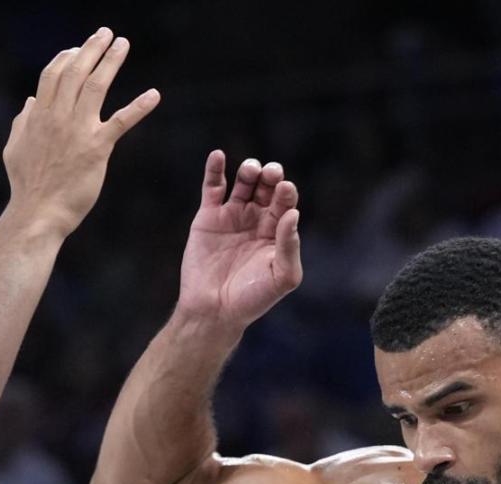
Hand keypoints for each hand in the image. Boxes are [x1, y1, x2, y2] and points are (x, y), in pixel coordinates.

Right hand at [2, 28, 159, 240]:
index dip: (66, 57)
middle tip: (106, 33)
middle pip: (76, 71)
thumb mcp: (14, 149)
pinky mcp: (97, 149)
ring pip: (96, 85)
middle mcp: (58, 117)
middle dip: (91, 48)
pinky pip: (121, 122)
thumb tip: (30, 102)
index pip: (53, 75)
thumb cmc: (26, 186)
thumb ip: (22, 122)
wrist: (38, 213)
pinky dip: (139, 106)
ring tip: (122, 44)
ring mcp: (78, 131)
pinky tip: (154, 95)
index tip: (78, 48)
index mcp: (39, 116)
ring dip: (111, 61)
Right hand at [176, 153, 301, 330]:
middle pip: (266, 187)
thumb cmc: (251, 299)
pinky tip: (218, 155)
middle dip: (271, 176)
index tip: (285, 189)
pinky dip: (214, 169)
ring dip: (249, 171)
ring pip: (243, 183)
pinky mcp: (207, 217)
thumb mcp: (281, 277)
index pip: (285, 203)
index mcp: (276, 232)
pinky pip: (212, 188)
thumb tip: (293, 214)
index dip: (286, 193)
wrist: (213, 311)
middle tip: (272, 174)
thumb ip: (290, 247)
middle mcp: (256, 220)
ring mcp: (232, 216)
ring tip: (252, 169)